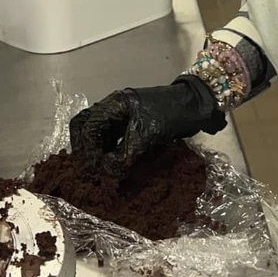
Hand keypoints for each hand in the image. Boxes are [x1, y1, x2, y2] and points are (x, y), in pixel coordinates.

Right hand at [68, 76, 224, 172]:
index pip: (87, 126)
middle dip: (83, 148)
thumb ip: (124, 154)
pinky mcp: (131, 124)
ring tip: (99, 171)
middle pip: (85, 125)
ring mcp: (121, 115)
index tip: (92, 171)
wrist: (194, 105)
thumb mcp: (146, 134)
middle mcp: (113, 107)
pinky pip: (111, 137)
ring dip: (95, 150)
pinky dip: (107, 150)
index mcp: (113, 105)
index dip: (87, 150)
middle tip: (88, 169)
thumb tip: (107, 171)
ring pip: (98, 132)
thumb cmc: (169, 114)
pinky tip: (111, 165)